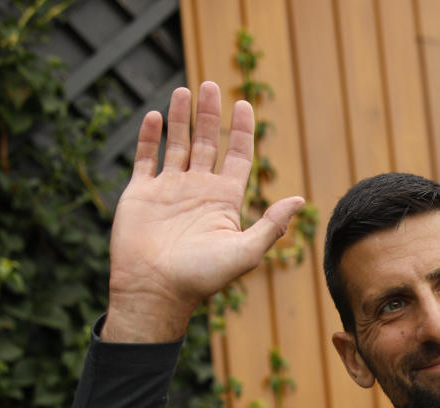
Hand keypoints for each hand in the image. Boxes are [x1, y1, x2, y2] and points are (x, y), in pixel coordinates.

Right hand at [103, 82, 304, 341]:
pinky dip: (148, 137)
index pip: (237, 156)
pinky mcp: (140, 194)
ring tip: (184, 90)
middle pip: (207, 143)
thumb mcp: (246, 251)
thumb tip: (300, 199)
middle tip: (211, 85)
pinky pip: (145, 158)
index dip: (242, 131)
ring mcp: (168, 190)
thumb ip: (272, 223)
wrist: (156, 291)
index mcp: (224, 200)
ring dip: (180, 118)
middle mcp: (197, 190)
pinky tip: (153, 116)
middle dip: (210, 114)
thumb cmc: (202, 277)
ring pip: (177, 144)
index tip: (245, 103)